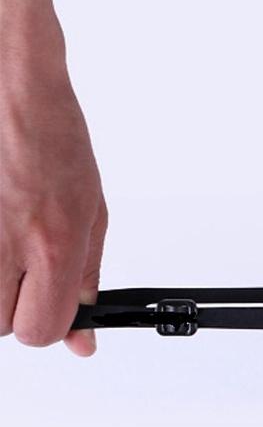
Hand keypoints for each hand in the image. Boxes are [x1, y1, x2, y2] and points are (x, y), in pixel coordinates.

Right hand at [0, 0, 106, 354]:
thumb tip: (82, 340)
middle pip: (1, 324)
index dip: (48, 325)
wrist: (10, 87)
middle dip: (14, 302)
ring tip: (6, 233)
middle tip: (21, 259)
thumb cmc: (51, 138)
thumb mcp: (90, 211)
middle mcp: (5, 242)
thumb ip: (84, 279)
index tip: (48, 304)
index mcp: (54, 242)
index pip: (42, 331)